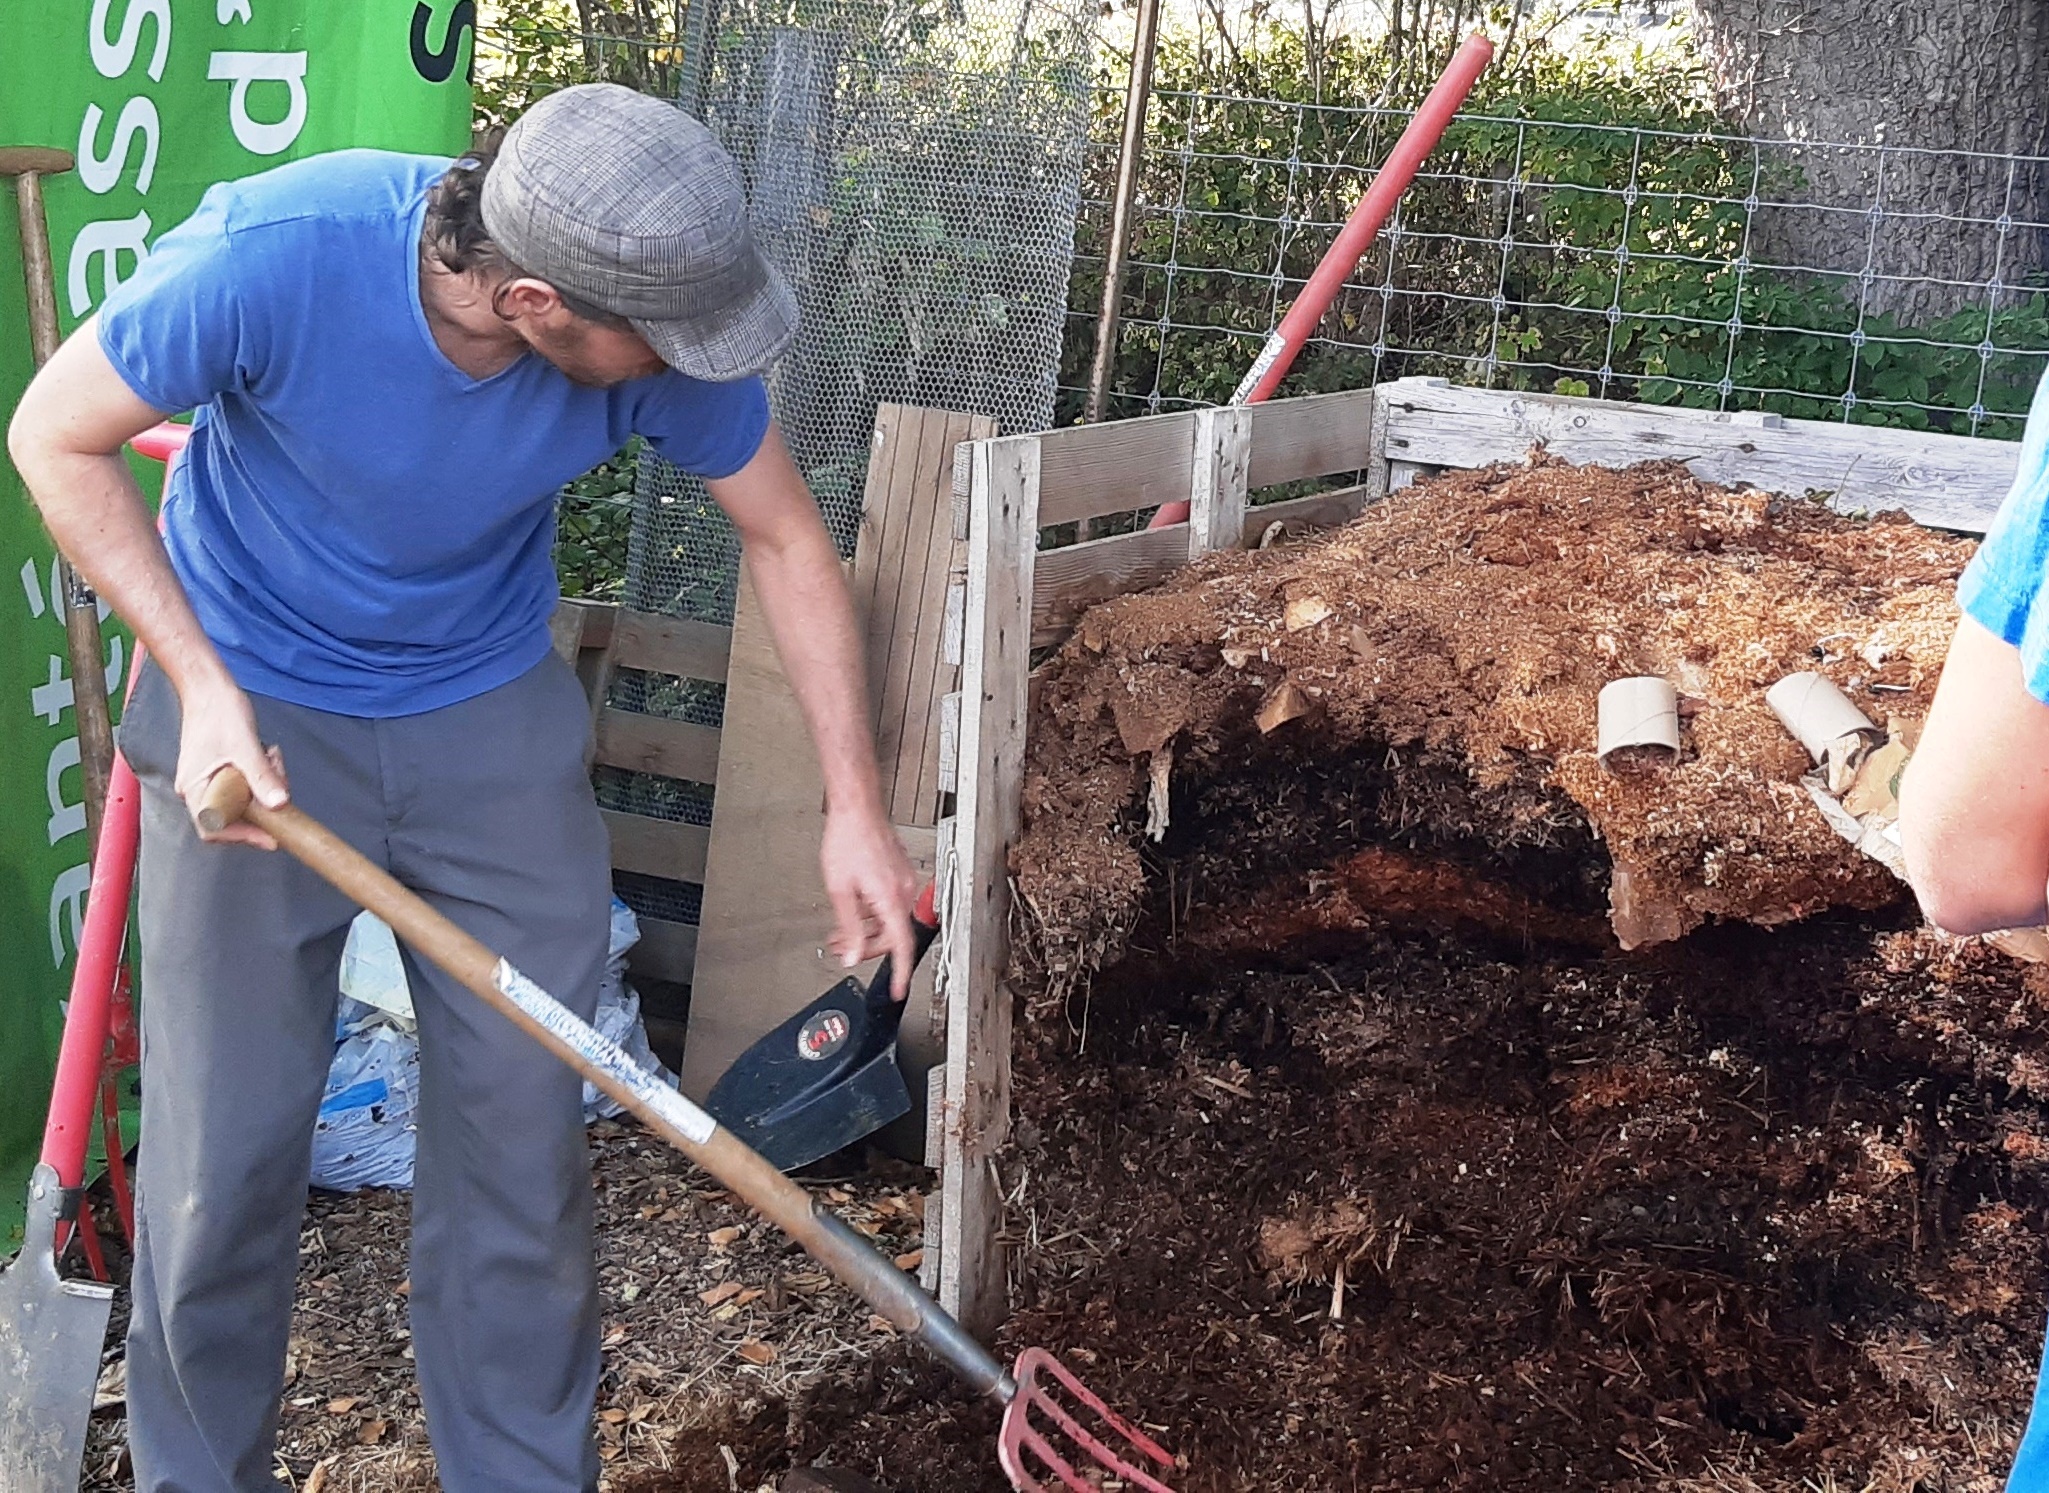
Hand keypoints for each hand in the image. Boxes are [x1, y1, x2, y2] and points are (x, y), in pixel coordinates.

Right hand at [173, 673, 288, 848]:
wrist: (208, 688)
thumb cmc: (220, 712)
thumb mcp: (246, 746)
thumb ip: (262, 776)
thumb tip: (279, 805)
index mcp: (194, 788)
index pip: (214, 829)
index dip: (244, 837)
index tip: (273, 838)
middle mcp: (197, 789)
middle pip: (233, 817)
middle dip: (262, 803)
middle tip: (279, 779)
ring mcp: (207, 781)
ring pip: (243, 800)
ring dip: (265, 784)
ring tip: (271, 757)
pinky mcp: (219, 772)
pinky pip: (244, 785)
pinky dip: (261, 774)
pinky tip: (267, 754)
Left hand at [820, 800, 918, 1000]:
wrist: (856, 809)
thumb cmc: (849, 840)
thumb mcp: (840, 891)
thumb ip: (848, 928)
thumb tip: (850, 954)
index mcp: (891, 899)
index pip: (901, 946)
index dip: (900, 972)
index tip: (898, 989)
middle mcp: (903, 891)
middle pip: (893, 935)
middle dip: (869, 946)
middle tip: (846, 950)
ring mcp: (903, 881)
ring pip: (890, 919)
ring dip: (868, 928)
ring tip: (843, 929)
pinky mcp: (898, 873)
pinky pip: (890, 903)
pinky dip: (874, 912)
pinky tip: (855, 907)